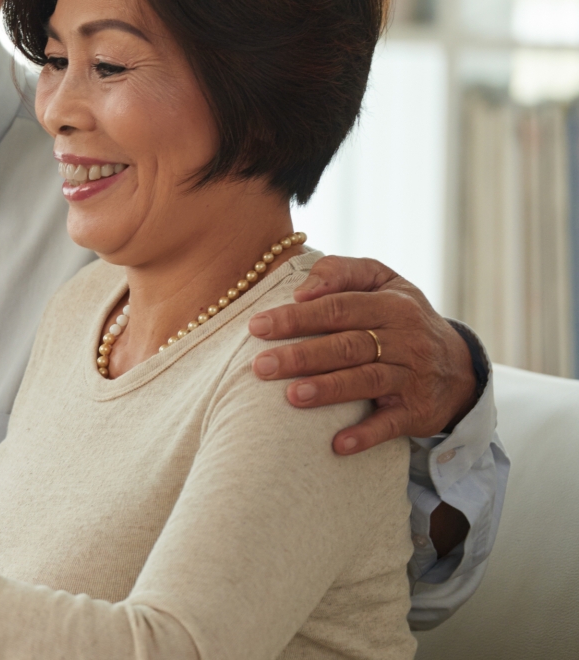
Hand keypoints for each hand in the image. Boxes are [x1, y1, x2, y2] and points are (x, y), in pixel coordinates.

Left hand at [247, 255, 475, 454]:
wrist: (458, 366)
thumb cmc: (400, 317)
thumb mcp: (382, 282)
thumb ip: (341, 272)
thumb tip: (301, 289)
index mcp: (392, 305)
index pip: (339, 308)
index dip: (298, 317)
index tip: (257, 327)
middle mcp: (405, 340)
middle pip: (348, 345)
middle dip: (302, 356)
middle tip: (260, 366)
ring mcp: (413, 376)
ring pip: (367, 381)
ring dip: (328, 390)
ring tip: (292, 397)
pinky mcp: (419, 411)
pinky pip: (391, 423)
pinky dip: (366, 434)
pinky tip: (338, 444)